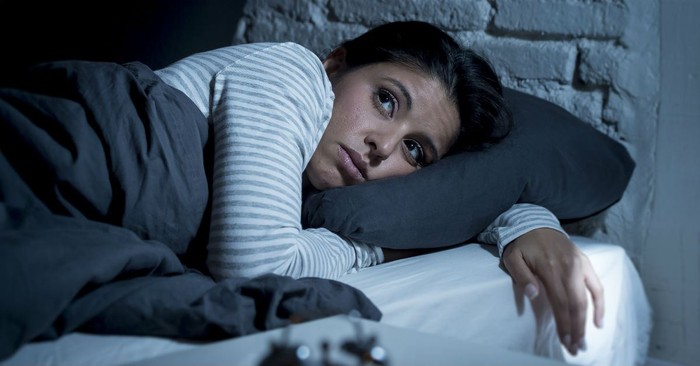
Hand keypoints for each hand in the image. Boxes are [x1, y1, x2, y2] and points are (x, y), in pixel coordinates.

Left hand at [502, 228, 603, 355]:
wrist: (535, 223)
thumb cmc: (522, 244)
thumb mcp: (513, 257)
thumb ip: (522, 276)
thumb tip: (534, 295)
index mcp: (550, 268)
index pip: (560, 302)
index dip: (564, 324)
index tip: (565, 341)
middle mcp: (569, 268)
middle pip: (576, 304)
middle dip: (576, 328)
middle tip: (575, 347)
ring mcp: (579, 265)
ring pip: (587, 298)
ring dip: (587, 321)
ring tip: (583, 339)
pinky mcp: (585, 263)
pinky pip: (597, 286)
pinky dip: (600, 304)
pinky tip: (598, 322)